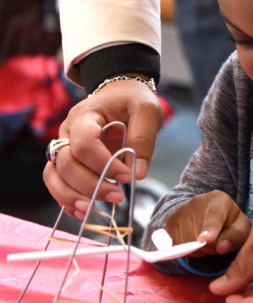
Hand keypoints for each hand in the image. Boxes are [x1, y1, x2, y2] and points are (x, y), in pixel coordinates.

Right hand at [43, 79, 163, 218]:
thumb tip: (137, 174)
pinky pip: (56, 182)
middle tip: (118, 196)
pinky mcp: (67, 159)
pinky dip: (65, 198)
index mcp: (86, 115)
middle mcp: (68, 131)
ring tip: (94, 209)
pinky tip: (83, 210)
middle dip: (90, 185)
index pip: (84, 144)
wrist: (120, 92)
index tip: (127, 176)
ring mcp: (64, 145)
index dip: (104, 164)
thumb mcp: (147, 111)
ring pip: (54, 175)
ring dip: (72, 196)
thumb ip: (143, 140)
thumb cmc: (133, 100)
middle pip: (66, 163)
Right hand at [166, 190, 250, 256]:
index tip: (205, 240)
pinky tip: (193, 242)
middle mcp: (197, 201)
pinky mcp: (170, 221)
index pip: (213, 216)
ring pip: (184, 242)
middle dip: (208, 248)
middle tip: (215, 243)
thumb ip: (235, 237)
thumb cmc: (230, 224)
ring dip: (196, 250)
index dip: (209, 230)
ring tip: (204, 242)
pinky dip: (183, 250)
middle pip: (197, 235)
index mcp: (218, 199)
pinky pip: (173, 245)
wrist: (213, 216)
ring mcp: (181, 210)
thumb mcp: (242, 230)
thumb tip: (221, 247)